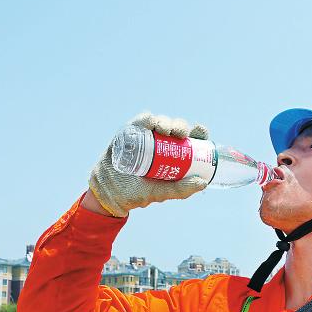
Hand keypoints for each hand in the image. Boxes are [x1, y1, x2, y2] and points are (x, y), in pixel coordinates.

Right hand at [88, 113, 209, 216]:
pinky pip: (141, 121)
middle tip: (180, 134)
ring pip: (160, 122)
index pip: (190, 140)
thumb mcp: (161, 192)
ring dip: (165, 122)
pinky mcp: (130, 132)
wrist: (109, 191)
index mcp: (174, 155)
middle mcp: (162, 143)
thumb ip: (181, 189)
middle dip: (181, 126)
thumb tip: (203, 182)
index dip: (198, 133)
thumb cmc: (137, 192)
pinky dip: (147, 119)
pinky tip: (150, 122)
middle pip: (176, 128)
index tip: (201, 132)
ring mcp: (146, 136)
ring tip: (164, 130)